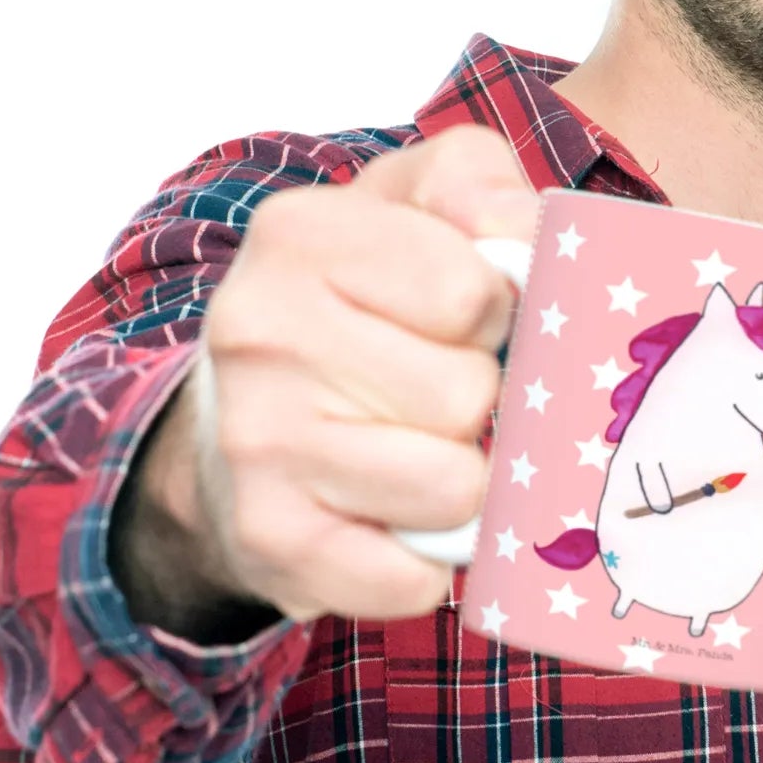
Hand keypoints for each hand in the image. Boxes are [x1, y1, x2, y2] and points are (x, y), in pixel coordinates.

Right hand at [121, 125, 537, 625]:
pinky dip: (427, 560)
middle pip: (468, 395)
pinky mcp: (270, 540)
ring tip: (418, 447)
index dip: (494, 314)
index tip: (459, 319)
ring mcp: (256, 441)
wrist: (238, 420)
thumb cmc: (364, 300)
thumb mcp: (416, 204)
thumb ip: (478, 185)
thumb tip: (523, 236)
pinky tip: (395, 518)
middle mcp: (257, 331)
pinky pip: (413, 578)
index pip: (473, 293)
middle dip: (478, 398)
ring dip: (461, 479)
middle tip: (432, 388)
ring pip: (454, 488)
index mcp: (299, 234)